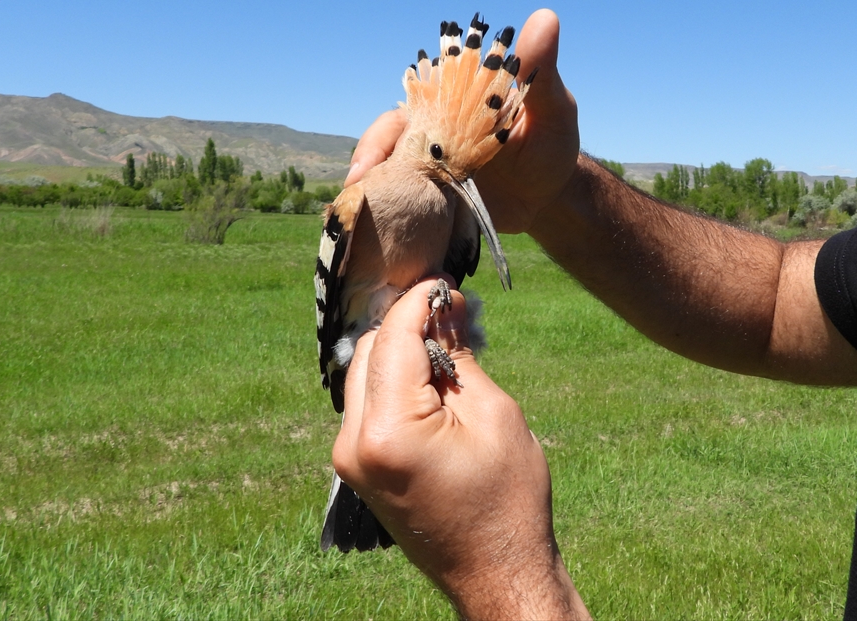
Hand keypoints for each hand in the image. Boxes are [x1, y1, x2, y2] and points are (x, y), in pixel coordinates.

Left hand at [332, 278, 588, 619]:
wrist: (495, 573)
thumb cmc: (507, 502)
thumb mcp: (493, 415)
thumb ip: (459, 354)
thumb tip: (445, 304)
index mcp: (387, 431)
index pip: (392, 338)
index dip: (418, 302)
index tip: (445, 282)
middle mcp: (353, 443)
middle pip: (368, 350)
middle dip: (407, 325)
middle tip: (454, 312)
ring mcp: (349, 458)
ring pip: (363, 374)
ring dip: (400, 351)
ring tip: (451, 343)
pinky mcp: (357, 466)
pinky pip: (368, 403)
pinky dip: (395, 381)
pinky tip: (434, 375)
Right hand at [346, 9, 580, 234]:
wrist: (549, 199)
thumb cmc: (551, 144)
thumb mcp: (553, 108)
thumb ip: (543, 71)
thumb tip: (544, 18)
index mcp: (454, 101)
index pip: (416, 96)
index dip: (392, 118)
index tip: (382, 140)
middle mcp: (432, 130)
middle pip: (388, 136)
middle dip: (369, 156)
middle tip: (359, 183)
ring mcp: (428, 166)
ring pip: (386, 170)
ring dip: (370, 188)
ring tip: (360, 212)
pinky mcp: (427, 198)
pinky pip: (398, 202)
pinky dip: (384, 212)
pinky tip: (376, 229)